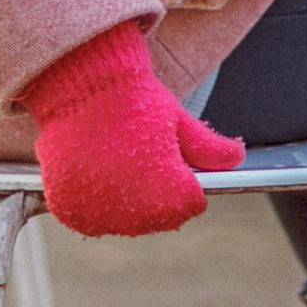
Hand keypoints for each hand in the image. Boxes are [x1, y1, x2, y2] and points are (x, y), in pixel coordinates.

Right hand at [21, 25, 245, 236]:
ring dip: (124, 200)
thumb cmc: (137, 102)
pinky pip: (90, 215)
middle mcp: (137, 218)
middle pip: (158, 217)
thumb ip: (211, 150)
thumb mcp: (181, 123)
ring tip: (116, 160)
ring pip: (123, 219)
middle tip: (142, 155)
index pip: (190, 205)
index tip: (171, 158)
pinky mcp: (70, 212)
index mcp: (171, 200)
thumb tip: (236, 158)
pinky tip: (94, 169)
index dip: (185, 180)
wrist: (86, 87)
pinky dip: (93, 199)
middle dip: (156, 193)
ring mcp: (101, 217)